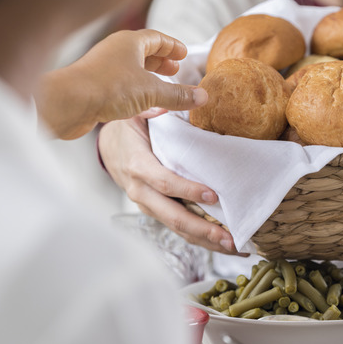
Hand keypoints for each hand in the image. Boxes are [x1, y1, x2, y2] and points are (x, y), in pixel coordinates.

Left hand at [36, 29, 207, 139]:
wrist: (67, 104)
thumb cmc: (108, 88)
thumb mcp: (151, 91)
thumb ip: (178, 95)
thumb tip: (203, 96)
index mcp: (129, 43)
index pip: (156, 39)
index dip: (172, 47)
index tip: (184, 54)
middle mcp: (115, 53)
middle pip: (143, 53)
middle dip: (161, 62)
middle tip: (176, 69)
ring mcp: (104, 71)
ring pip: (132, 72)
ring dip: (150, 79)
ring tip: (164, 88)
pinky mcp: (97, 90)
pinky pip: (123, 88)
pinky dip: (138, 94)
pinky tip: (146, 106)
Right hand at [98, 117, 248, 255]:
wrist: (107, 144)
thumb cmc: (127, 124)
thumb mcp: (138, 110)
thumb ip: (159, 107)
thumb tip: (190, 96)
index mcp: (137, 165)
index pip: (164, 182)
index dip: (188, 190)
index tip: (213, 195)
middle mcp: (140, 191)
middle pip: (173, 216)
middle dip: (203, 229)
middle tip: (230, 238)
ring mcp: (147, 204)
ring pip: (177, 227)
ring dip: (206, 240)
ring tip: (235, 247)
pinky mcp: (156, 211)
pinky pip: (178, 227)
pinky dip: (200, 237)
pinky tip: (223, 242)